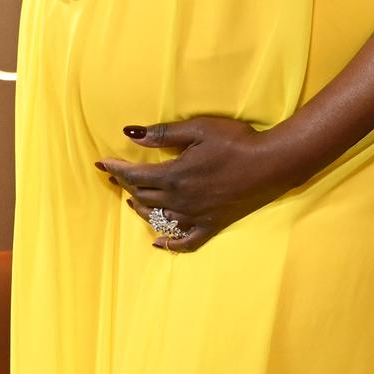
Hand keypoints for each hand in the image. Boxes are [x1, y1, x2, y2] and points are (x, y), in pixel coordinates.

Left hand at [97, 116, 290, 251]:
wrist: (271, 163)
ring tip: (133, 201)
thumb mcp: (199, 129)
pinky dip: (170, 244)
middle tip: (118, 176)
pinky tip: (159, 242)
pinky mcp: (212, 225)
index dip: (116, 169)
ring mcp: (196, 216)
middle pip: (143, 197)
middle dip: (127, 186)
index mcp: (175, 175)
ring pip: (159, 219)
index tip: (102, 163)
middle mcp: (181, 199)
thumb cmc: (236, 141)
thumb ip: (164, 134)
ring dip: (142, 210)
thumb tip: (133, 135)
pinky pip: (187, 241)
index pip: (135, 175)